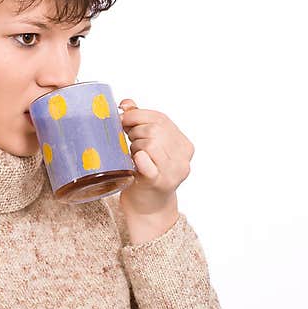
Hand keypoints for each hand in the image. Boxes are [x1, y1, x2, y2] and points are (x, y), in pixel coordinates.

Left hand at [117, 99, 193, 241]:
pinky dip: (141, 159)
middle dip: (134, 132)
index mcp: (184, 144)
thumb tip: (126, 103)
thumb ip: (140, 121)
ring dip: (134, 146)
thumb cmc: (145, 172)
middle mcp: (184, 157)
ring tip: (131, 155)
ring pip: (150, 145)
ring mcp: (174, 171)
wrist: (147, 205)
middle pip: (155, 130)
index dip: (138, 115)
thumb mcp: (146, 145)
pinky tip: (135, 159)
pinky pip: (148, 165)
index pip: (161, 118)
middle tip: (127, 142)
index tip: (123, 121)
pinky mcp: (160, 183)